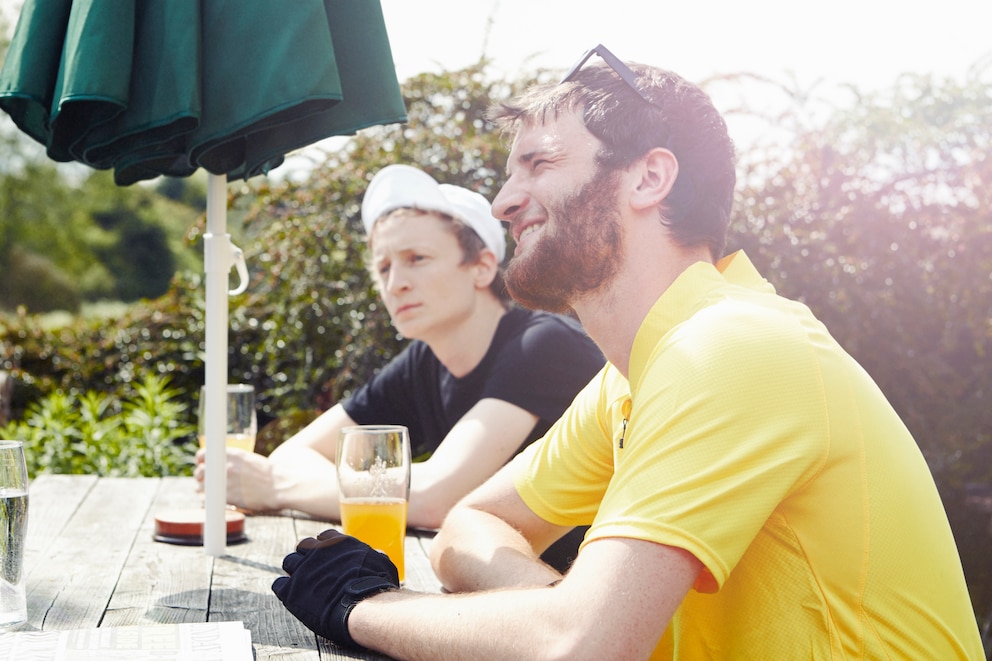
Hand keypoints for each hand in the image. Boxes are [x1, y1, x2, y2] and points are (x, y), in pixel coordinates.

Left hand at [193, 447, 277, 511]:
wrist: (280, 485)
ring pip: (201, 486)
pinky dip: (209, 500)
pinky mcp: (227, 497)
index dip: (201, 459)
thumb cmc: (270, 474)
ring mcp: (225, 482)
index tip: (201, 463)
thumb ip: (235, 462)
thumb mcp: (250, 460)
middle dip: (199, 476)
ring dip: (202, 489)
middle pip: (200, 471)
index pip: (204, 454)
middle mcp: (226, 466)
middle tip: (202, 479)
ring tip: (206, 491)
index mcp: (233, 454)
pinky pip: (209, 499)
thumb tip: (225, 468)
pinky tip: (215, 500)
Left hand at [272, 529, 398, 647]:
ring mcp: (302, 570)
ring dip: (294, 571)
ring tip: (301, 584)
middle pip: (302, 545)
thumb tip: (377, 553)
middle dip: (306, 556)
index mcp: (338, 542)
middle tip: (311, 570)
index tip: (327, 558)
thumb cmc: (377, 586)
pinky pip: (278, 584)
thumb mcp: (382, 564)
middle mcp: (317, 551)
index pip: (323, 537)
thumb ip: (374, 555)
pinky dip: (284, 589)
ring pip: (288, 561)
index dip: (324, 548)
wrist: (363, 606)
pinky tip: (293, 597)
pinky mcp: (291, 590)